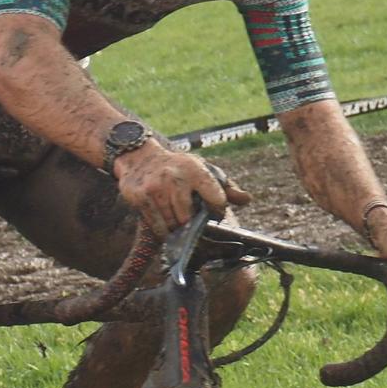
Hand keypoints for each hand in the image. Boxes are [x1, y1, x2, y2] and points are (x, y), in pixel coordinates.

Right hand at [113, 144, 250, 235]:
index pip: (217, 199)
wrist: (139, 157)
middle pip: (189, 218)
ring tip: (177, 221)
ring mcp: (155, 189)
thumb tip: (247, 200)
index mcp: (195, 170)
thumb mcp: (202, 170)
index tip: (215, 212)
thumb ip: (226, 187)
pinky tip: (165, 225)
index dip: (218, 211)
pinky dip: (163, 231)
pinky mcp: (140, 198)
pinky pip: (157, 226)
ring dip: (177, 229)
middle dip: (192, 224)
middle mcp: (175, 178)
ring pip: (173, 224)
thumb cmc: (177, 167)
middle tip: (192, 222)